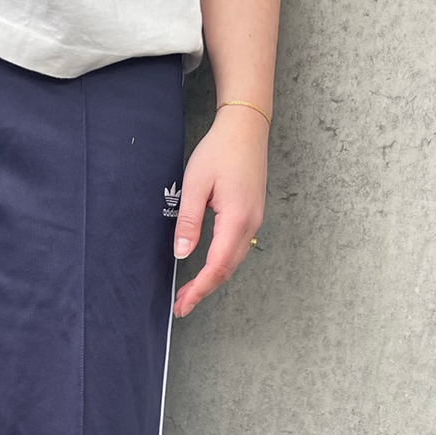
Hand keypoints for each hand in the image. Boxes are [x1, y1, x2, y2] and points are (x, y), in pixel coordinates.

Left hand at [171, 105, 268, 317]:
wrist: (246, 128)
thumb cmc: (220, 150)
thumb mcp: (196, 184)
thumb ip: (189, 221)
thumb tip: (181, 253)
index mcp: (237, 218)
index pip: (217, 265)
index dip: (199, 288)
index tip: (183, 304)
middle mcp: (250, 224)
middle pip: (227, 269)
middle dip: (203, 291)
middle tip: (181, 306)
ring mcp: (254, 221)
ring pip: (233, 262)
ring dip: (211, 280)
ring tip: (189, 293)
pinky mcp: (251, 216)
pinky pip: (236, 250)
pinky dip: (220, 266)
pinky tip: (205, 270)